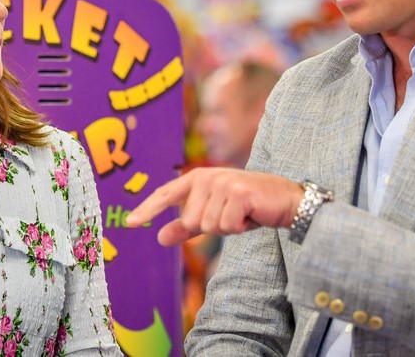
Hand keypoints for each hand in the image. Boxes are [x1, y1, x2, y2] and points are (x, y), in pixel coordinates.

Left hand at [125, 168, 304, 245]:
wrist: (284, 200)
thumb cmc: (248, 207)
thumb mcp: (214, 216)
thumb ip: (186, 227)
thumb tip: (159, 238)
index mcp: (197, 178)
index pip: (166, 195)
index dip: (148, 209)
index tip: (130, 223)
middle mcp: (207, 177)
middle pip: (190, 221)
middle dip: (212, 226)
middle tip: (231, 215)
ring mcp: (223, 183)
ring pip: (209, 226)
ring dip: (227, 227)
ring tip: (242, 214)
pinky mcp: (239, 193)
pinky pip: (226, 226)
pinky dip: (239, 227)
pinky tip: (250, 215)